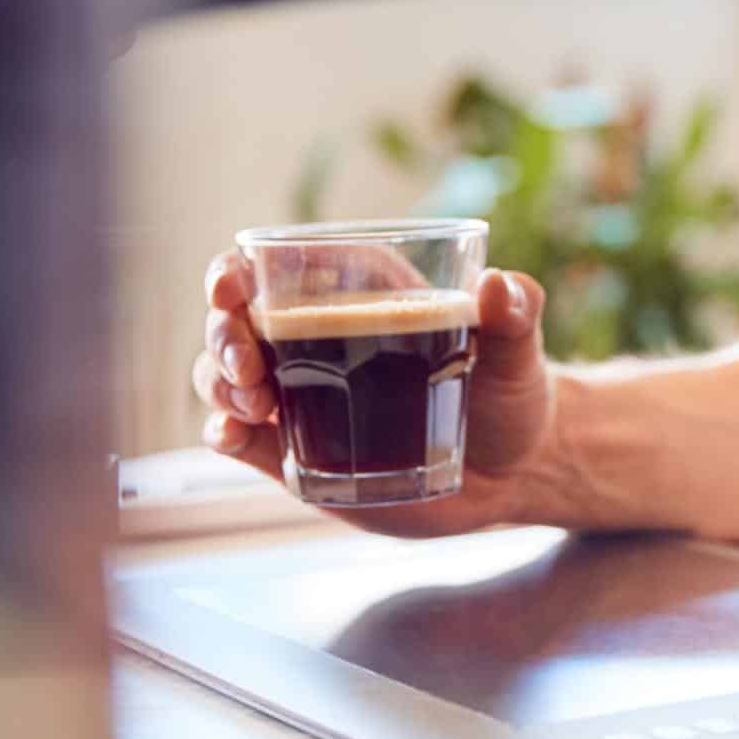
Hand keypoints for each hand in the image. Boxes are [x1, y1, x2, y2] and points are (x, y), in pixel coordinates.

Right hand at [191, 249, 583, 536]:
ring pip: (224, 376)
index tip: (230, 289)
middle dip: (223, 336)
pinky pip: (239, 436)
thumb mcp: (518, 350)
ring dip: (220, 384)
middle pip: (234, 322)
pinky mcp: (297, 451)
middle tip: (250, 368)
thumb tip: (496, 285)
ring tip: (258, 405)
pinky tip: (233, 436)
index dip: (234, 271)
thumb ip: (515, 313)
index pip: (272, 265)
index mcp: (356, 292)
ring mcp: (300, 395)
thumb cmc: (512, 392)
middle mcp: (315, 338)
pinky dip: (222, 432)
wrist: (514, 472)